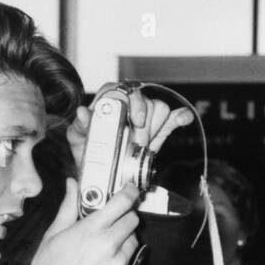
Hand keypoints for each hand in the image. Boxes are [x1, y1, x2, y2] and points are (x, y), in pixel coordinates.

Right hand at [26, 181, 139, 264]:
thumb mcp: (54, 233)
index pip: (122, 203)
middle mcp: (109, 244)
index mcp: (92, 229)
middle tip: (114, 220)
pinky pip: (129, 263)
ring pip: (133, 241)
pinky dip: (120, 260)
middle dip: (125, 216)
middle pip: (133, 220)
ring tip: (106, 245)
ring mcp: (118, 264)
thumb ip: (68, 207)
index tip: (130, 190)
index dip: (129, 193)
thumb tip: (72, 184)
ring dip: (124, 238)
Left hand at [65, 89, 195, 174]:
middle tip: (138, 142)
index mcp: (108, 102)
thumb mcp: (80, 140)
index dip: (132, 103)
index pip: (123, 90)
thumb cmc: (89, 153)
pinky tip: (184, 118)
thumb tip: (83, 112)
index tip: (135, 121)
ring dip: (155, 128)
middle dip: (144, 124)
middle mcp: (128, 105)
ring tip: (144, 144)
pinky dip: (180, 116)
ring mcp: (145, 116)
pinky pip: (173, 117)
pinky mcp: (158, 127)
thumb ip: (81, 126)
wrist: (104, 174)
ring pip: (159, 109)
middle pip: (144, 100)